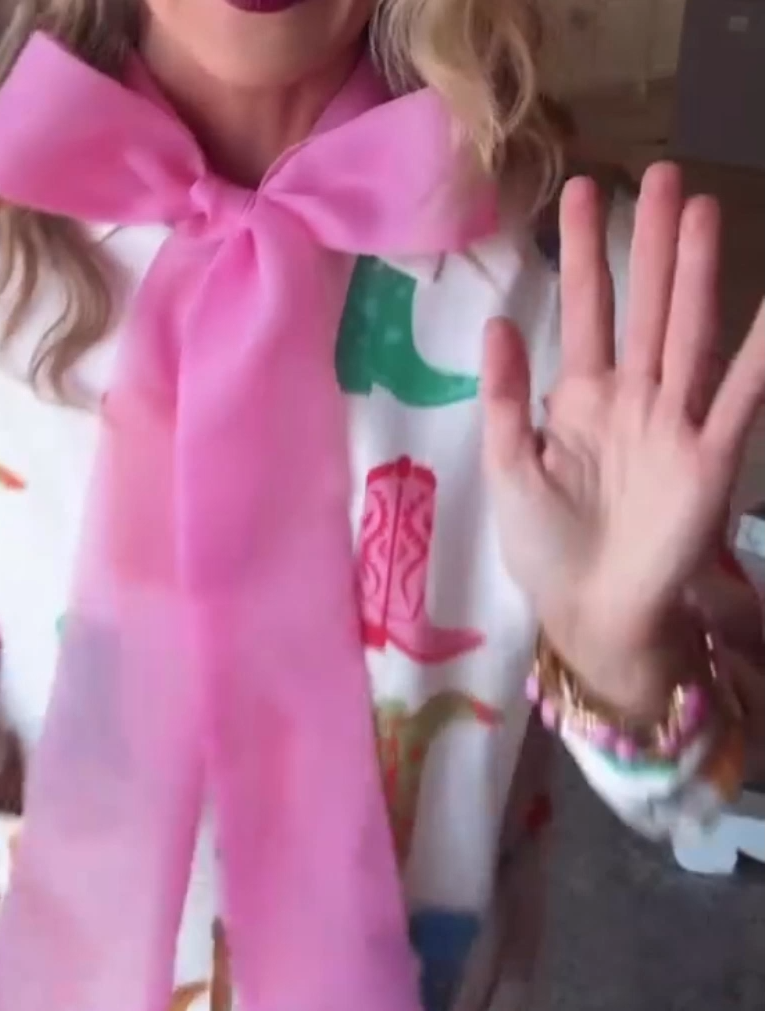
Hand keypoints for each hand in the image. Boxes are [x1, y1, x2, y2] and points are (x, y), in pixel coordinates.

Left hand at [483, 163, 764, 713]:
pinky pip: (742, 397)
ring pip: (688, 333)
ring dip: (695, 275)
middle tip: (662, 174)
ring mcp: (674, 422)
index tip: (580, 191)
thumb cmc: (546, 548)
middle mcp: (632, 398)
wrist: (591, 611)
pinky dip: (761, 353)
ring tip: (700, 210)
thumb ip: (505, 398)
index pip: (583, 311)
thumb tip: (497, 323)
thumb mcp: (508, 469)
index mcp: (580, 400)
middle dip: (650, 244)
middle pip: (644, 306)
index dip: (581, 255)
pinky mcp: (709, 456)